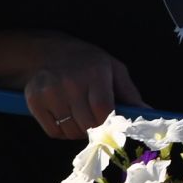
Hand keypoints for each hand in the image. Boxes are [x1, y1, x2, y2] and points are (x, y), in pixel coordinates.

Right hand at [22, 37, 144, 138]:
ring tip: (79, 117)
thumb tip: (148, 113)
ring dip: (78, 132)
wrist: (48, 51)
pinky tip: (64, 117)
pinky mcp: (34, 100)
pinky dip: (61, 132)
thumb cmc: (87, 62)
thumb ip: (129, 93)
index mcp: (95, 72)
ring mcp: (50, 91)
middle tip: (94, 121)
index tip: (110, 125)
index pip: (103, 110)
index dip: (108, 123)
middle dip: (95, 129)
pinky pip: (52, 132)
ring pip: (70, 131)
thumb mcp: (113, 69)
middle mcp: (71, 81)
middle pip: (87, 124)